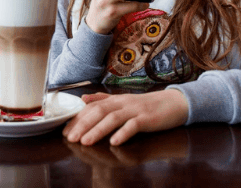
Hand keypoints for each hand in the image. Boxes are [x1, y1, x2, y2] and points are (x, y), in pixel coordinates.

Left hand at [63, 89, 188, 145]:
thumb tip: (83, 98)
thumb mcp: (123, 100)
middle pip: (99, 112)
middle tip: (70, 138)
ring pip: (113, 118)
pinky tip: (114, 142)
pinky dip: (123, 133)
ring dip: (98, 130)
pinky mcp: (148, 119)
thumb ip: (103, 99)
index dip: (78, 118)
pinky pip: (134, 125)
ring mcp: (135, 110)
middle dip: (83, 125)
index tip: (65, 129)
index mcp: (116, 100)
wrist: (174, 102)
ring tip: (86, 142)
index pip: (92, 107)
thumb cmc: (147, 105)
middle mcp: (123, 103)